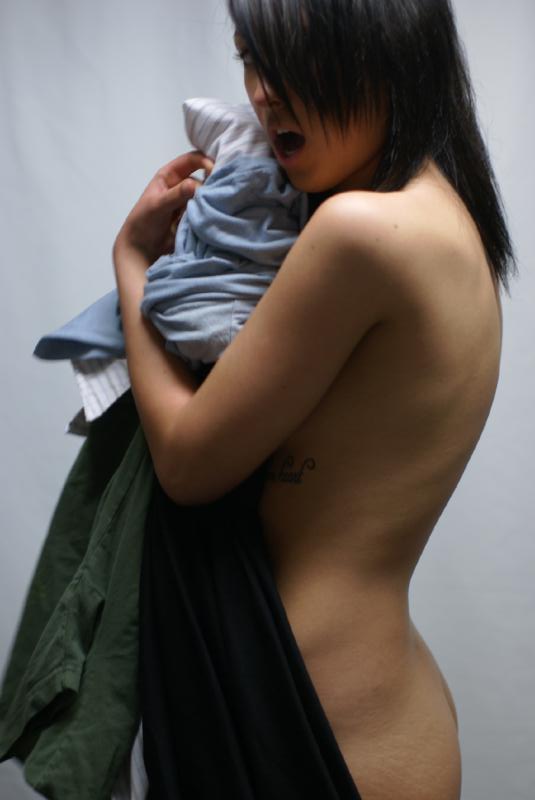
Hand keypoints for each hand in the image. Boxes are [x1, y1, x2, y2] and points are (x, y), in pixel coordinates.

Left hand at [113, 150, 214, 265]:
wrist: (142, 247)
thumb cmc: (144, 222)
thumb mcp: (158, 205)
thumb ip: (176, 194)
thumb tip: (195, 185)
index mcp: (170, 175)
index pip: (191, 160)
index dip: (204, 160)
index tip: (214, 170)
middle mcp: (182, 185)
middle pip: (203, 176)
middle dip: (212, 181)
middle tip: (220, 190)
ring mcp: (189, 201)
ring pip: (207, 194)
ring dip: (211, 198)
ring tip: (216, 205)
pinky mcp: (194, 215)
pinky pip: (206, 209)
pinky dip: (211, 210)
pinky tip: (215, 213)